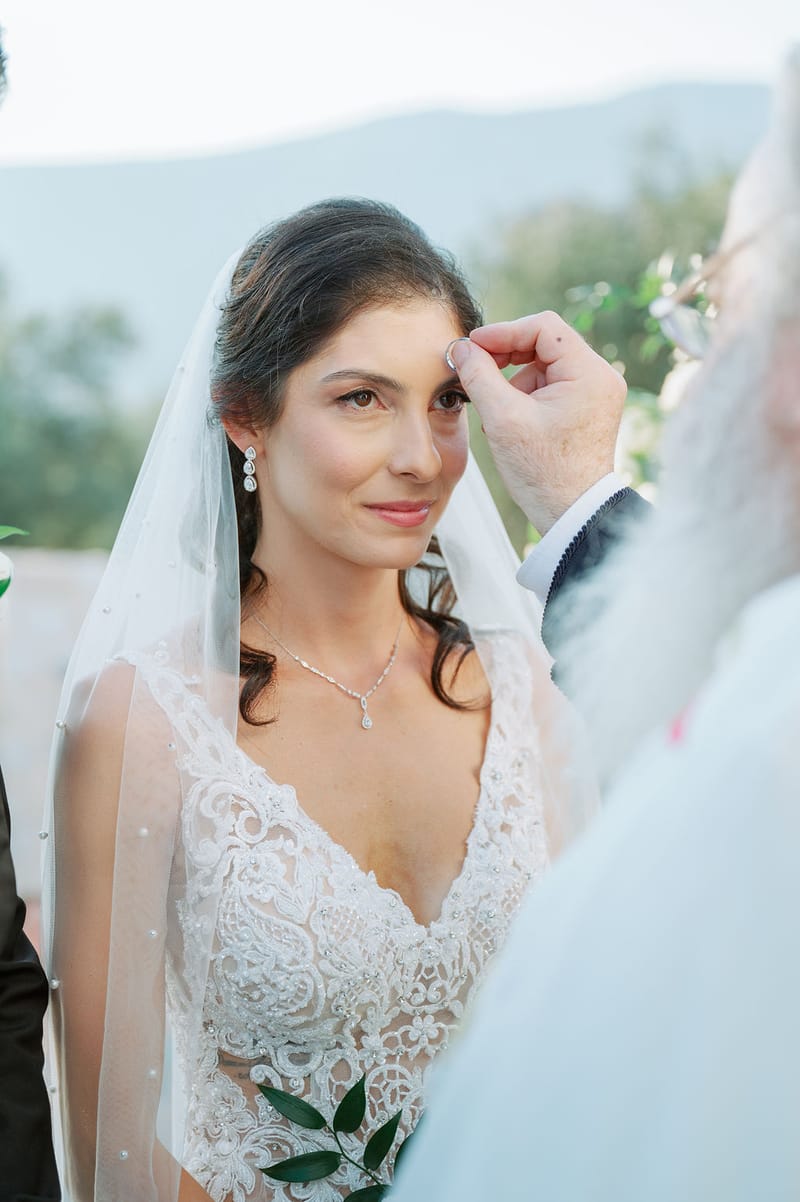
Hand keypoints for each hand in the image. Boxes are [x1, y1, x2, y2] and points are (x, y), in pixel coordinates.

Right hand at [448, 313, 625, 533]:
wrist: (571, 514)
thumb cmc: (543, 472)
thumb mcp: (503, 419)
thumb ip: (479, 375)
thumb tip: (462, 349)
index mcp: (589, 372)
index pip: (543, 327)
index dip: (503, 331)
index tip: (473, 346)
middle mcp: (600, 377)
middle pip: (545, 343)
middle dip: (506, 357)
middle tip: (475, 370)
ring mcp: (596, 393)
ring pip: (544, 366)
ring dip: (513, 381)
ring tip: (497, 414)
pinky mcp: (587, 409)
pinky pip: (551, 386)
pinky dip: (526, 396)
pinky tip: (510, 422)